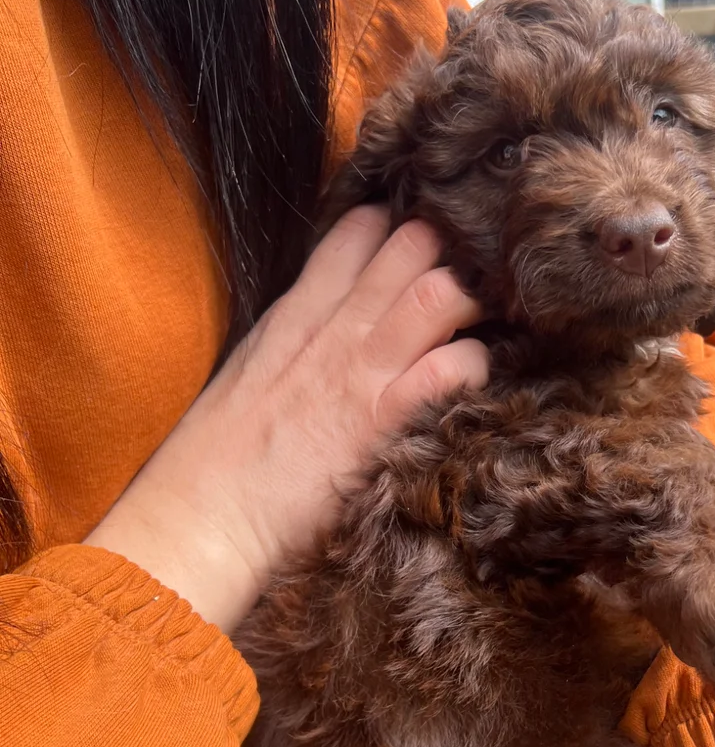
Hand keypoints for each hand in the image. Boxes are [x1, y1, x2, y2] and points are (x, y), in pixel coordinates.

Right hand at [86, 208, 486, 631]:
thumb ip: (292, 343)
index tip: (423, 244)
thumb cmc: (218, 462)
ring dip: (468, 301)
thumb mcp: (248, 376)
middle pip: (409, 246)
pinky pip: (452, 368)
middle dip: (448, 252)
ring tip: (478, 328)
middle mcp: (334, 331)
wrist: (205, 517)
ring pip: (438, 292)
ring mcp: (363, 371)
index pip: (356, 233)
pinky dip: (473, 367)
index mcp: (295, 314)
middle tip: (469, 281)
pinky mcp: (385, 419)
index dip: (398, 229)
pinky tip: (472, 384)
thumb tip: (329, 327)